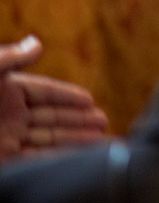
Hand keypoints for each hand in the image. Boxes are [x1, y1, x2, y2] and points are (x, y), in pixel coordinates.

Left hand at [0, 35, 107, 160]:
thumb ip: (12, 57)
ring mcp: (5, 138)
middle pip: (51, 118)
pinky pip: (36, 158)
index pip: (45, 92)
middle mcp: (7, 116)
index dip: (68, 97)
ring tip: (100, 139)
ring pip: (48, 139)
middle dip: (78, 120)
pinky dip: (58, 157)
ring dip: (74, 140)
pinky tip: (76, 154)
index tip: (91, 100)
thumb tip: (37, 43)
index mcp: (5, 91)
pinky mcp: (3, 159)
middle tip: (104, 121)